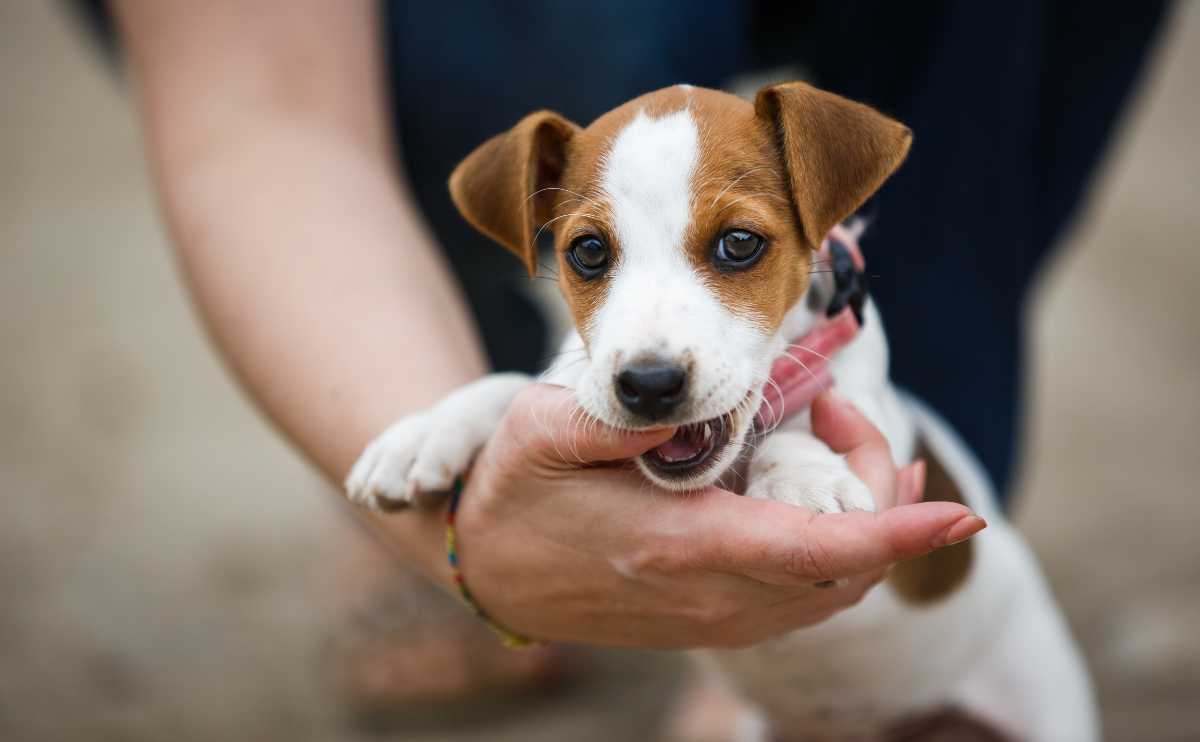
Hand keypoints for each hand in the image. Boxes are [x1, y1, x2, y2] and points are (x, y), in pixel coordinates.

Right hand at [450, 385, 984, 648]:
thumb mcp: (546, 431)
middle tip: (836, 411)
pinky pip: (805, 596)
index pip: (815, 550)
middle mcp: (711, 595)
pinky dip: (839, 549)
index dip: (897, 532)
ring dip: (865, 521)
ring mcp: (714, 616)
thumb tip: (695, 398)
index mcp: (679, 546)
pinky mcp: (713, 617)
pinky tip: (823, 495)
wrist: (487, 571)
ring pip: (834, 589)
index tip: (957, 512)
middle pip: (846, 569)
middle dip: (883, 494)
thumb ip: (622, 415)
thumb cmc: (515, 492)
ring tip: (838, 440)